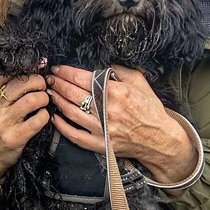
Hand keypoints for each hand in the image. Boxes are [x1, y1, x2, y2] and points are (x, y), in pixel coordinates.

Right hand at [0, 72, 50, 180]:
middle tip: (43, 85)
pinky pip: (38, 120)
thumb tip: (35, 67)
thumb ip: (6, 87)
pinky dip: (45, 115)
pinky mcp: (16, 136)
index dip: (24, 66)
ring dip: (43, 98)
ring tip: (44, 100)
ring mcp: (4, 122)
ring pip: (32, 100)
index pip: (4, 72)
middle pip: (21, 84)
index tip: (37, 65)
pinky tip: (43, 116)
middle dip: (38, 81)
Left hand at [50, 65, 197, 190]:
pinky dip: (62, 127)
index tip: (57, 69)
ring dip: (57, 101)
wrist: (161, 139)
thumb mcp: (138, 82)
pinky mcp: (101, 145)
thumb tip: (100, 64)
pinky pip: (75, 136)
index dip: (66, 72)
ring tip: (50, 93)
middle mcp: (107, 110)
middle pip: (73, 93)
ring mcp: (102, 129)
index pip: (82, 78)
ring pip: (71, 112)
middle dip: (57, 84)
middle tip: (49, 79)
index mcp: (115, 92)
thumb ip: (118, 70)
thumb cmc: (150, 109)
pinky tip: (55, 118)